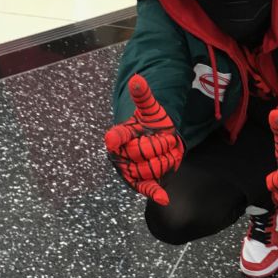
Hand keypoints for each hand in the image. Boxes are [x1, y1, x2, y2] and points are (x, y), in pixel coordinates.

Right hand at [105, 75, 183, 204]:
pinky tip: (164, 198)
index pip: (118, 136)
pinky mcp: (142, 182)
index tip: (112, 139)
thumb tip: (137, 79)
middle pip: (142, 151)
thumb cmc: (152, 124)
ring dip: (166, 157)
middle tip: (163, 139)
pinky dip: (155, 193)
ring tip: (164, 151)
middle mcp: (122, 155)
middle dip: (159, 144)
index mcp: (121, 136)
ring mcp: (131, 170)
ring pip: (153, 166)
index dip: (115, 138)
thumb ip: (143, 96)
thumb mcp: (150, 110)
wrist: (160, 140)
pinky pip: (148, 188)